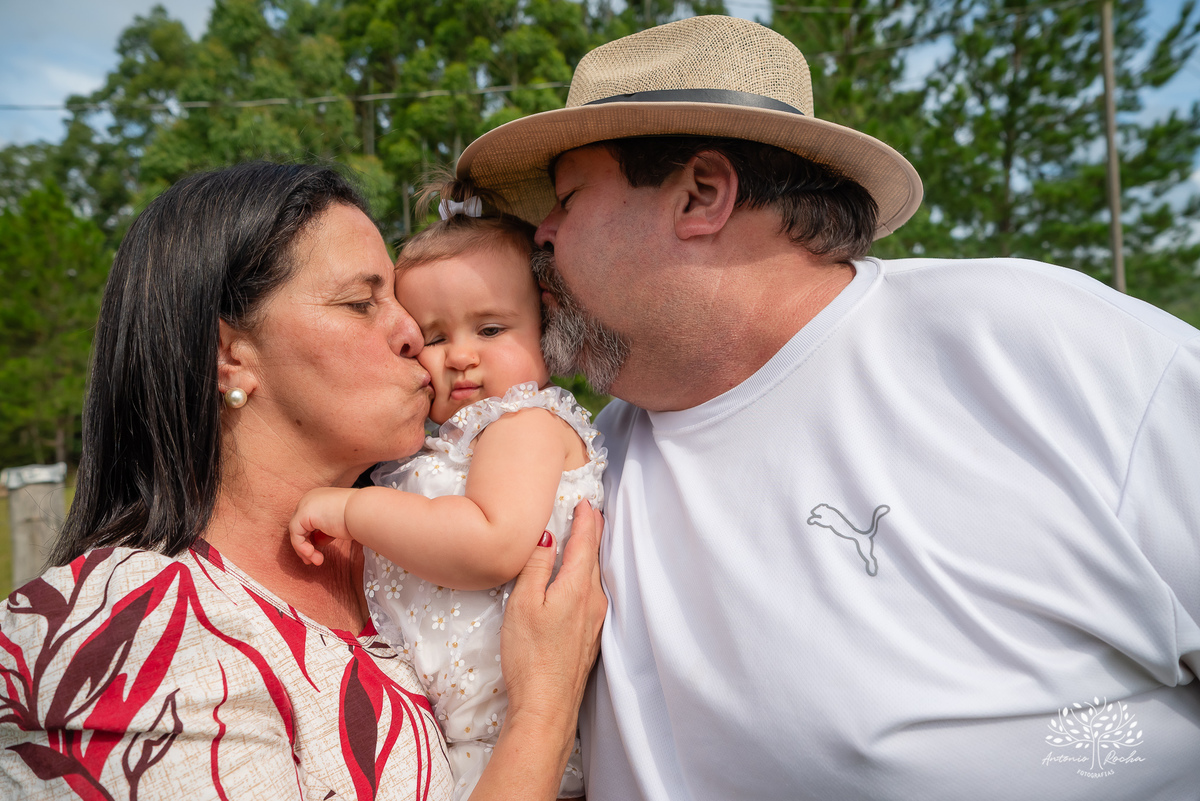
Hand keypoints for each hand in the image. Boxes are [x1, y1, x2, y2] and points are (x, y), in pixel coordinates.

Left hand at [288, 487, 357, 565]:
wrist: (364, 511)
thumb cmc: (358, 517)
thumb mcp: (339, 524)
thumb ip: (326, 530)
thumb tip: (317, 541)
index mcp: (320, 498)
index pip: (309, 521)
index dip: (311, 539)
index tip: (318, 554)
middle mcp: (311, 498)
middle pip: (300, 526)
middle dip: (305, 546)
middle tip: (312, 561)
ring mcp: (305, 504)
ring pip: (296, 532)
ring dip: (304, 550)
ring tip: (317, 561)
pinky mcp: (303, 513)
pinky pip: (296, 534)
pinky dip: (302, 547)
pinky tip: (312, 555)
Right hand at [501, 501, 606, 737]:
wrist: (547, 706)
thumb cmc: (529, 655)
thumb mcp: (523, 603)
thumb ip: (536, 566)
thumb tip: (547, 536)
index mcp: (577, 587)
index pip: (585, 543)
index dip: (586, 519)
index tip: (586, 501)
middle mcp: (593, 600)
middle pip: (594, 557)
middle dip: (593, 532)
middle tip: (590, 512)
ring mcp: (595, 620)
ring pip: (595, 576)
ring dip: (591, 554)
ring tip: (586, 538)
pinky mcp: (590, 636)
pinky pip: (592, 594)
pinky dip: (587, 576)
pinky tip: (579, 579)